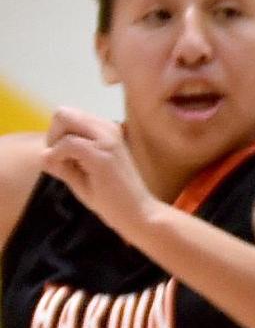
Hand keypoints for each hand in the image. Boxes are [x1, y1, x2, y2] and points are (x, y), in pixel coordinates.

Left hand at [41, 108, 158, 242]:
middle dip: (53, 136)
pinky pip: (67, 143)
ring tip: (70, 167)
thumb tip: (44, 154)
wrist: (137, 214)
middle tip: (63, 161)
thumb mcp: (83, 176)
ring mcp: (107, 138)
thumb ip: (64, 162)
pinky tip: (68, 172)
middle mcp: (108, 128)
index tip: (68, 160)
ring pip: (64, 119)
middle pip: (63, 113)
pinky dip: (58, 156)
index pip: (69, 117)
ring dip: (56, 144)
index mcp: (107, 131)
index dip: (58, 136)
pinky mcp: (103, 153)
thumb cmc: (113, 198)